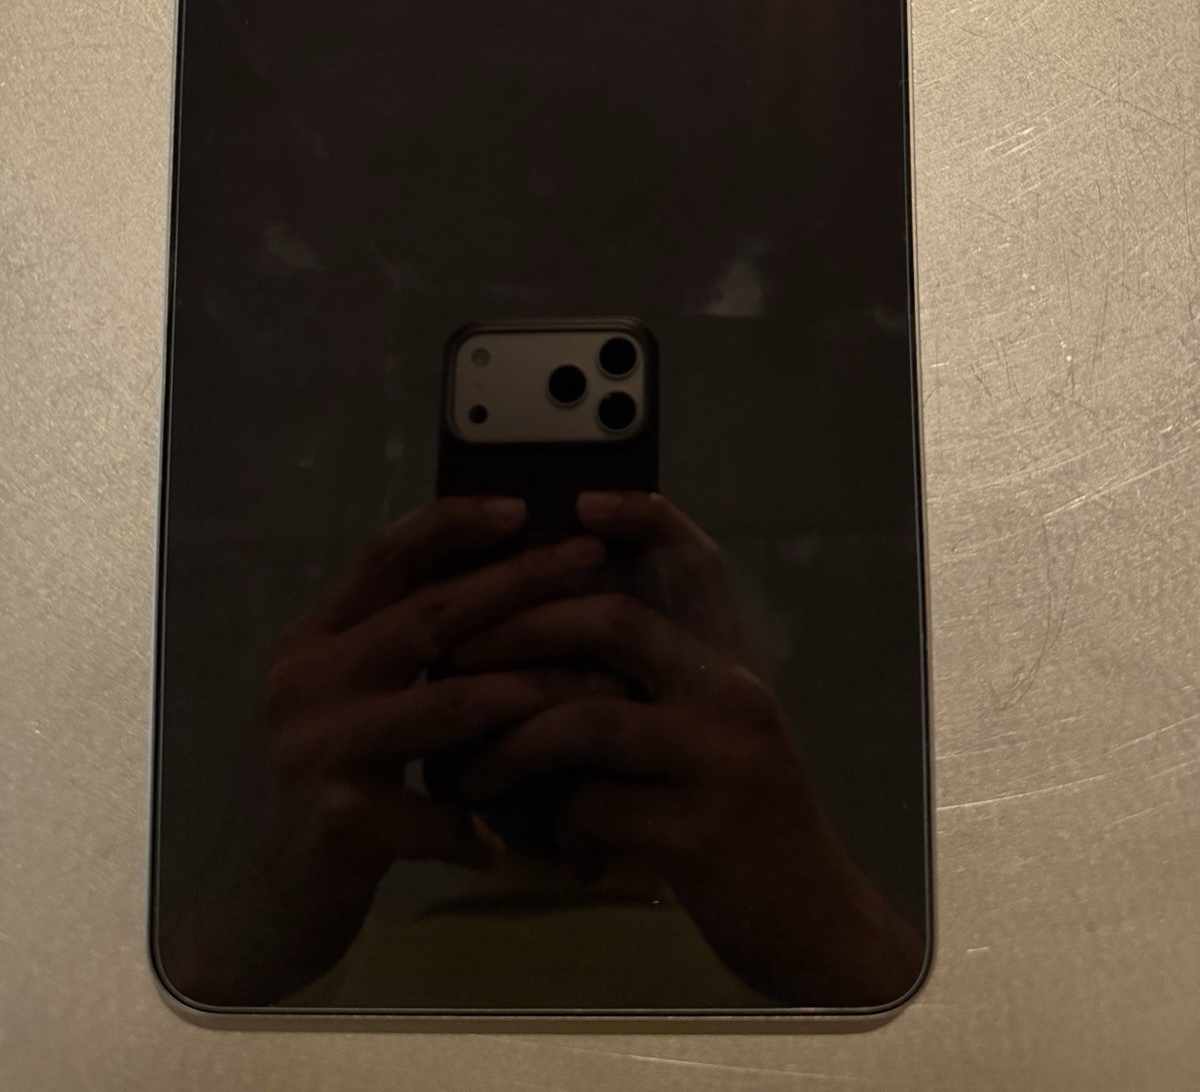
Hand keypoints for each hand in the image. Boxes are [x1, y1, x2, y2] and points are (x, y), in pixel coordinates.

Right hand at [160, 496, 615, 1003]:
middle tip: (587, 558)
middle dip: (519, 581)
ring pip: (452, 702)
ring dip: (535, 693)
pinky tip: (510, 837)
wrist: (249, 911)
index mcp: (312, 643)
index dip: (450, 524)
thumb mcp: (336, 707)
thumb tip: (483, 587)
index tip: (519, 506)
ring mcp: (323, 748)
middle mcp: (310, 681)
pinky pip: (441, 812)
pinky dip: (483, 822)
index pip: (381, 557)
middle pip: (431, 614)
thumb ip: (388, 652)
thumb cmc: (309, 798)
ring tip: (601, 689)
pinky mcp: (342, 822)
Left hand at [450, 492, 923, 1006]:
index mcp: (729, 662)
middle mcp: (730, 692)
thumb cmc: (742, 821)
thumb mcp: (708, 736)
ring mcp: (718, 758)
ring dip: (512, 745)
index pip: (693, 561)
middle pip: (613, 621)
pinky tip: (552, 847)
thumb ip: (650, 689)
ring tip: (471, 776)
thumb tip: (542, 655)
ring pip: (587, 716)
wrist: (808, 918)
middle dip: (519, 629)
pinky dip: (555, 826)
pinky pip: (594, 807)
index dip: (642, 518)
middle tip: (455, 655)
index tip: (582, 501)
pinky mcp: (699, 830)